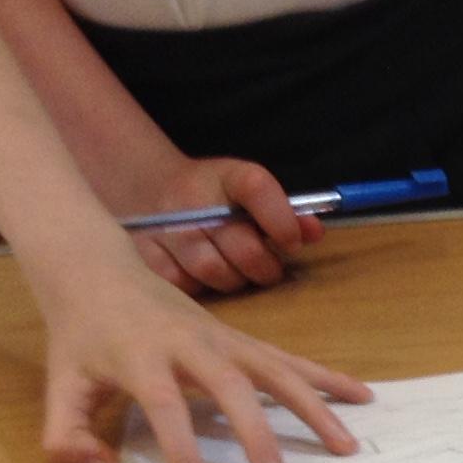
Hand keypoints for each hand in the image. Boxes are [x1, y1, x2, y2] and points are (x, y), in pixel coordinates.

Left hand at [28, 240, 369, 462]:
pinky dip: (326, 377)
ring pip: (275, 369)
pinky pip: (289, 358)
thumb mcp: (59, 382)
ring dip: (314, 406)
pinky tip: (361, 396)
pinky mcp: (242, 338)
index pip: (164, 403)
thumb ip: (66, 432)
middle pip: (232, 386)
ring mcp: (223, 337)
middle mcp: (189, 343)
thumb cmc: (80, 333)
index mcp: (141, 355)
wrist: (96, 268)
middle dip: (257, 432)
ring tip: (347, 446)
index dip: (180, 446)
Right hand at [123, 157, 319, 295]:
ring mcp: (166, 226)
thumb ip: (286, 212)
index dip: (282, 221)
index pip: (257, 189)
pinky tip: (203, 272)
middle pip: (245, 250)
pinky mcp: (147, 251)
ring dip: (235, 280)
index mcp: (227, 176)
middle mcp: (193, 199)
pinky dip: (201, 286)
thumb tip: (315, 232)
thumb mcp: (250, 191)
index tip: (291, 243)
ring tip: (235, 269)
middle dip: (266, 267)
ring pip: (216, 273)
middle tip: (268, 268)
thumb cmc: (215, 196)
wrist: (150, 187)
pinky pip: (186, 285)